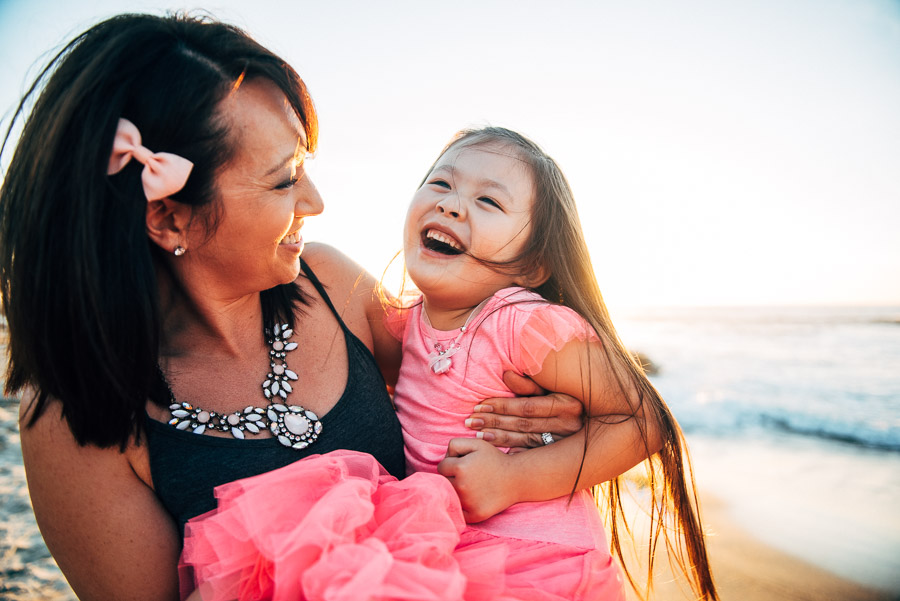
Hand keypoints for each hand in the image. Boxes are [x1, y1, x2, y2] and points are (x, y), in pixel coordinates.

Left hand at [437, 438, 518, 522]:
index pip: (441, 467)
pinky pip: (458, 512)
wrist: (516, 479)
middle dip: (452, 478)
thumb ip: (455, 444)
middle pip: (444, 482)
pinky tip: (472, 498)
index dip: (451, 464)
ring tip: (472, 486)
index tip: (463, 464)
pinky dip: (462, 507)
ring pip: (450, 496)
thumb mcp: (476, 443)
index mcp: (460, 468)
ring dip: (456, 491)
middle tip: (469, 475)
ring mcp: (468, 503)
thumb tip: (444, 459)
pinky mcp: (474, 516)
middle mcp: (462, 486)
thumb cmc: (494, 459)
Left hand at [464, 371, 583, 449]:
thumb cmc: (568, 395)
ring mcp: (565, 442)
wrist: (596, 421)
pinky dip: (513, 454)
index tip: (479, 405)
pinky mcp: (560, 455)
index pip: (527, 407)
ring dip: (499, 439)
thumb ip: (529, 384)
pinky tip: (496, 455)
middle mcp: (569, 426)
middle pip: (524, 425)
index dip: (502, 406)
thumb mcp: (552, 386)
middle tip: (470, 421)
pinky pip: (532, 455)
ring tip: (477, 435)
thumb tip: (506, 374)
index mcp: (567, 405)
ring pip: (525, 441)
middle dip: (494, 422)